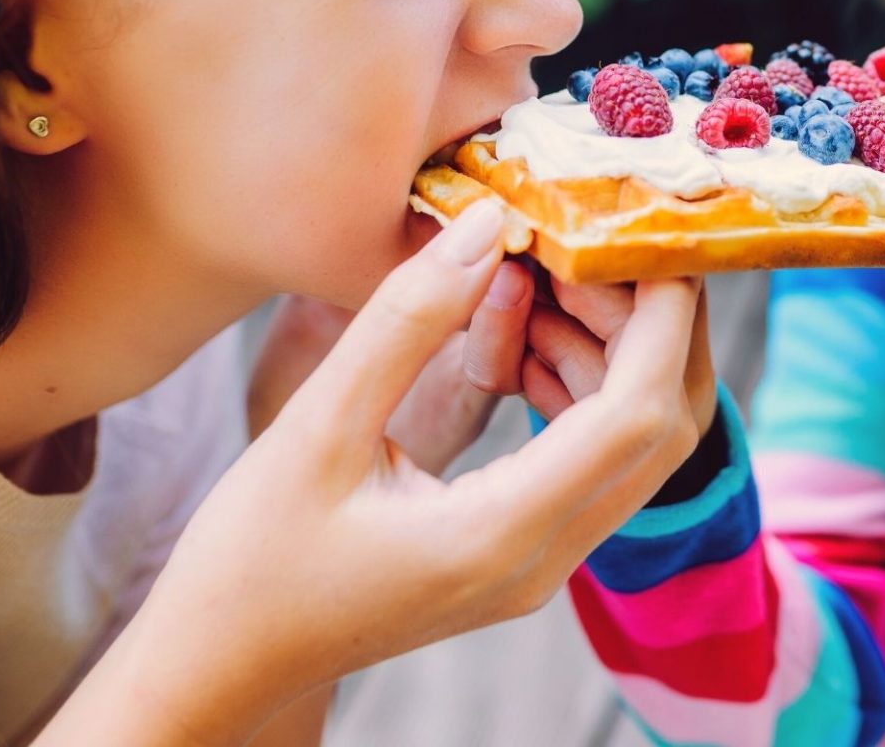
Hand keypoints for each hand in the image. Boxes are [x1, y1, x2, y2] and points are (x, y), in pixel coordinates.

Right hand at [40, 200, 703, 745]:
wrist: (222, 661)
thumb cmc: (250, 558)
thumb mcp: (317, 425)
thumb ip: (408, 321)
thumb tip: (488, 224)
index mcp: (503, 534)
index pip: (637, 412)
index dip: (660, 315)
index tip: (643, 230)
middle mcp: (543, 560)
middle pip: (662, 428)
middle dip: (652, 322)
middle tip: (594, 240)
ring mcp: (538, 565)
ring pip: (633, 444)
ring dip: (614, 350)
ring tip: (549, 273)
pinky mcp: (520, 553)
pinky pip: (590, 459)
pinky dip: (581, 386)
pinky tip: (525, 333)